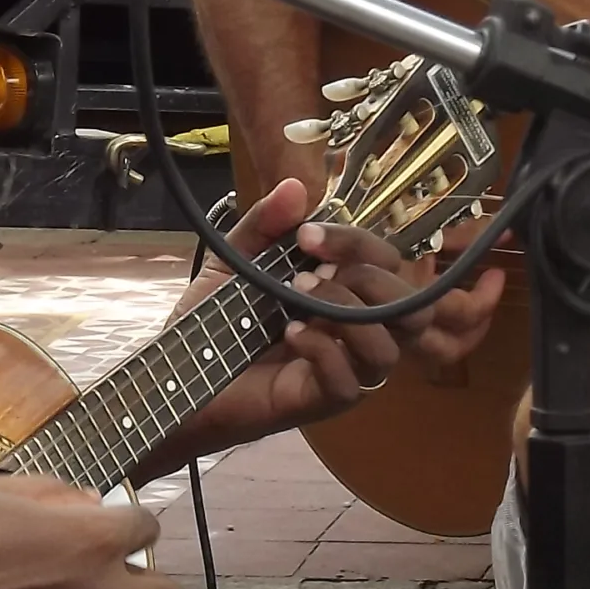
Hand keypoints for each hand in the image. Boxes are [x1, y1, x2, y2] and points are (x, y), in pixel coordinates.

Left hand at [161, 178, 504, 461]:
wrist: (175, 374)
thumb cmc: (212, 321)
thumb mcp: (233, 261)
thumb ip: (263, 225)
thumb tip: (296, 186)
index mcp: (345, 292)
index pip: (388, 263)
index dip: (358, 243)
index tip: (307, 236)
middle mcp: (356, 331)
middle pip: (414, 307)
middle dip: (369, 279)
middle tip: (308, 274)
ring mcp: (345, 369)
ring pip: (391, 348)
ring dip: (347, 315)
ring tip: (297, 304)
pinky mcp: (324, 402)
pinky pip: (353, 383)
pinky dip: (324, 352)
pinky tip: (289, 335)